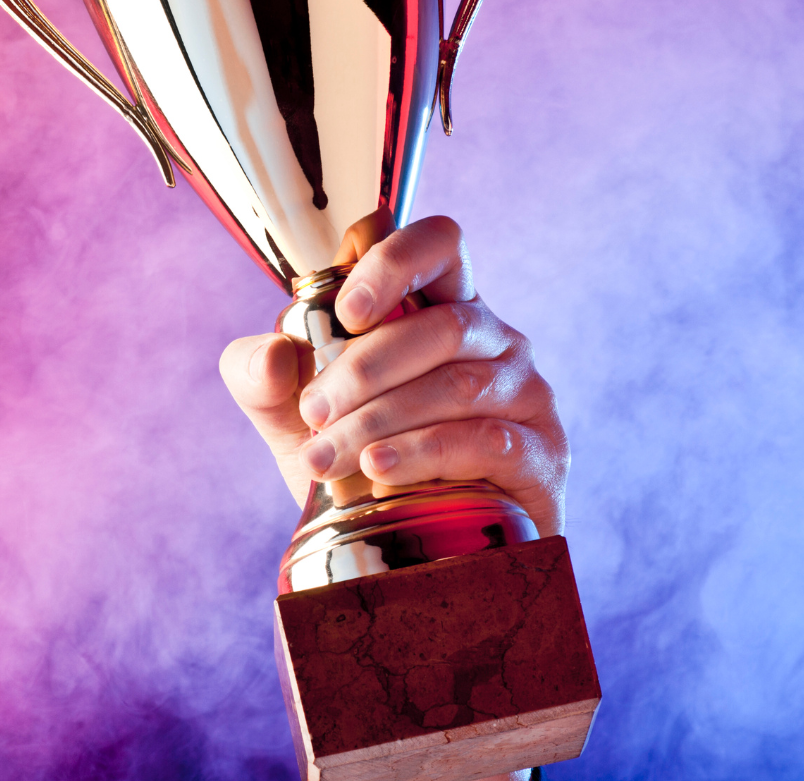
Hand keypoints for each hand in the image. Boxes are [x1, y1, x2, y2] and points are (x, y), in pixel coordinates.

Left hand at [218, 214, 567, 536]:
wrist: (411, 559)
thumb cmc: (357, 466)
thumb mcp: (293, 418)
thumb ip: (261, 378)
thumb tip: (271, 355)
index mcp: (440, 307)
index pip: (439, 244)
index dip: (395, 262)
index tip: (345, 311)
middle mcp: (494, 340)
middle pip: (444, 323)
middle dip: (366, 367)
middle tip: (314, 412)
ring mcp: (525, 394)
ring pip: (459, 384)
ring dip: (381, 419)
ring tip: (328, 457)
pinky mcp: (542, 455)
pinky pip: (486, 440)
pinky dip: (423, 452)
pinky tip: (379, 470)